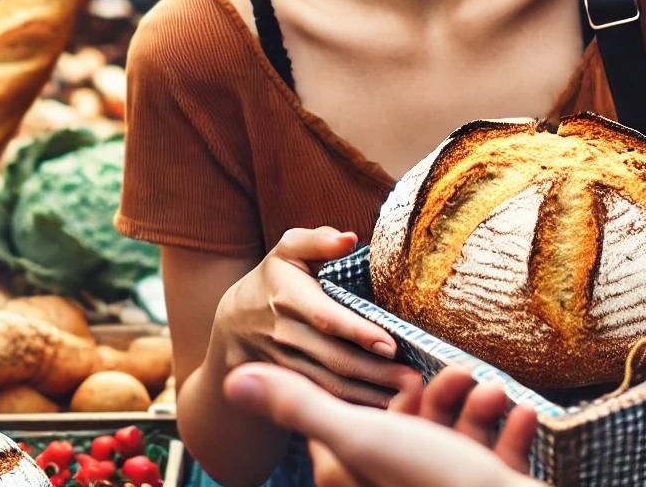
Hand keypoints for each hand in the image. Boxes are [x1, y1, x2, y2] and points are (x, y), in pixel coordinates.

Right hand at [212, 228, 419, 407]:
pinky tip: (381, 407)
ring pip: (330, 385)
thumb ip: (318, 241)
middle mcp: (283, 334)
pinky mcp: (287, 387)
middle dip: (375, 372)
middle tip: (413, 378)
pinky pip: (323, 399)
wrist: (232, 325)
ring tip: (406, 395)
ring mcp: (283, 365)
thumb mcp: (288, 251)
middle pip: (334, 358)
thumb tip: (350, 238)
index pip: (325, 318)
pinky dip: (351, 406)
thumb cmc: (272, 280)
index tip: (390, 344)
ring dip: (368, 394)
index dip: (357, 332)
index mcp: (287, 296)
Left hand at [225, 363, 542, 486]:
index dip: (373, 401)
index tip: (401, 379)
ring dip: (476, 409)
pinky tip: (519, 413)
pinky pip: (493, 456)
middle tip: (461, 374)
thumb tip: (234, 381)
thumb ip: (300, 406)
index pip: (347, 434)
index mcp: (358, 479)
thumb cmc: (433, 483)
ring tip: (492, 392)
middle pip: (407, 431)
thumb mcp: (359, 436)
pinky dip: (508, 432)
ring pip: (454, 439)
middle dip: (438, 398)